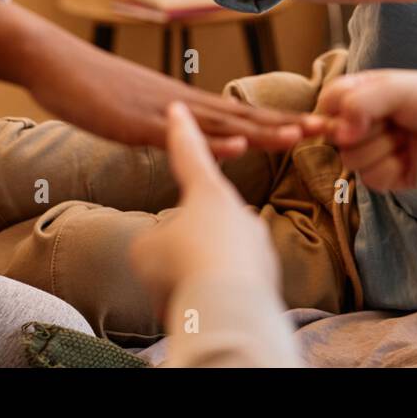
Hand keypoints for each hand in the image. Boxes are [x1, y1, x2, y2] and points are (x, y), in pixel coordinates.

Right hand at [0, 0, 320, 156]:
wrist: (52, 62)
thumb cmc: (93, 90)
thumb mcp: (140, 116)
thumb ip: (172, 130)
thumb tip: (199, 145)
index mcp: (186, 106)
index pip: (245, 115)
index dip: (285, 123)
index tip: (322, 129)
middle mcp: (181, 104)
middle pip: (245, 114)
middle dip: (291, 124)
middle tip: (336, 129)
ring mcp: (159, 110)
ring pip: (220, 121)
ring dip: (262, 128)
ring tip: (301, 135)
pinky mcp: (133, 121)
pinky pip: (176, 134)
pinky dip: (209, 139)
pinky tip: (236, 144)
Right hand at [128, 103, 281, 316]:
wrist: (227, 306)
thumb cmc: (181, 267)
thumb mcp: (147, 249)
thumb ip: (157, 240)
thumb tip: (170, 248)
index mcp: (207, 190)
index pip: (188, 153)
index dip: (180, 132)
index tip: (179, 108)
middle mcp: (238, 209)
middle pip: (201, 223)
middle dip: (182, 247)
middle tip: (171, 273)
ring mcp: (256, 240)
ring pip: (216, 257)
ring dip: (198, 275)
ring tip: (186, 297)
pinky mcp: (269, 272)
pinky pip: (233, 282)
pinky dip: (218, 294)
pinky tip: (207, 309)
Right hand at [318, 69, 416, 190]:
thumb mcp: (392, 87)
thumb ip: (358, 102)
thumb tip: (341, 134)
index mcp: (357, 96)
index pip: (326, 106)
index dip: (334, 115)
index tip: (354, 117)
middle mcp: (360, 124)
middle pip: (337, 139)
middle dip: (370, 131)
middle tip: (395, 121)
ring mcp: (372, 152)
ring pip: (352, 160)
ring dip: (383, 148)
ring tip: (405, 137)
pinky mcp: (384, 175)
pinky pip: (371, 178)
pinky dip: (392, 167)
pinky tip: (408, 156)